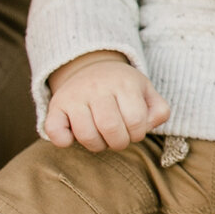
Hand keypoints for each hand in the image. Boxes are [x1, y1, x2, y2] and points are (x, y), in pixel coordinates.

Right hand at [42, 53, 170, 151]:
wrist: (91, 68)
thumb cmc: (123, 87)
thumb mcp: (146, 91)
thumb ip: (159, 110)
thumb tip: (148, 125)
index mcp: (124, 83)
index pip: (136, 121)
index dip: (138, 133)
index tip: (133, 130)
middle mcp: (98, 87)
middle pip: (111, 128)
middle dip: (119, 142)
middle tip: (118, 138)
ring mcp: (74, 96)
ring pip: (86, 135)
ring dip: (97, 145)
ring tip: (101, 136)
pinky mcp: (56, 105)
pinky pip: (55, 131)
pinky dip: (64, 141)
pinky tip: (74, 135)